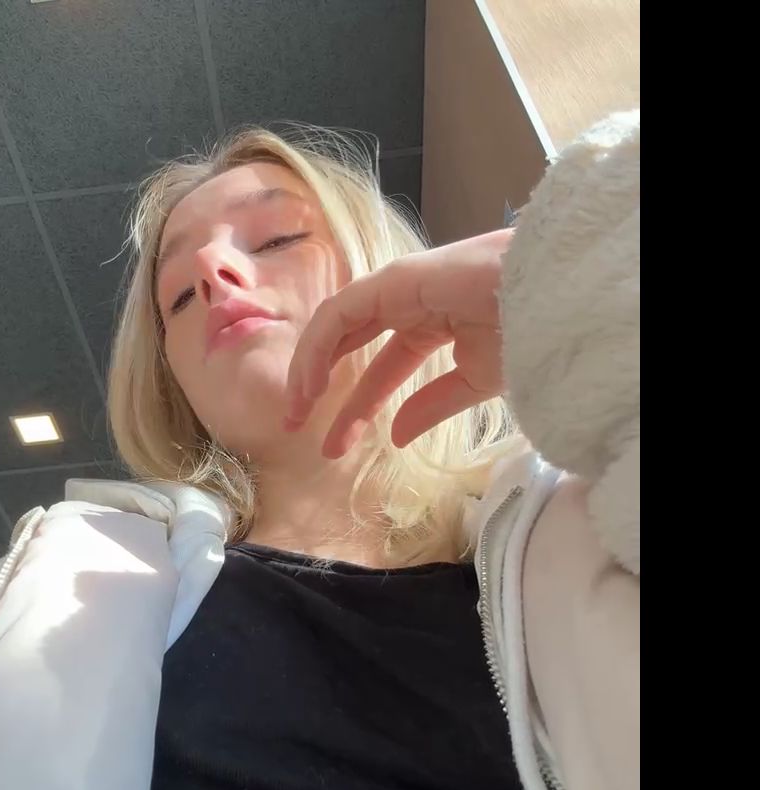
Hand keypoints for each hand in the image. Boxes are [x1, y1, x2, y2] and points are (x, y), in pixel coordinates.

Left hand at [284, 230, 511, 457]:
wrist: (557, 301)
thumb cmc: (529, 334)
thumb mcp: (475, 381)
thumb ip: (432, 405)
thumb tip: (398, 437)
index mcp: (432, 325)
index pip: (381, 368)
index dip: (355, 407)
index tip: (333, 446)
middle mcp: (408, 305)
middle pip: (347, 345)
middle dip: (317, 384)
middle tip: (295, 426)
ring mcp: (397, 288)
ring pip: (335, 328)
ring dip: (308, 368)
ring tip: (294, 412)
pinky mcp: (391, 281)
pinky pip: (339, 315)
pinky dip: (317, 348)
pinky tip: (308, 384)